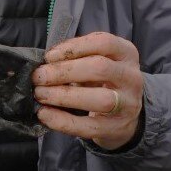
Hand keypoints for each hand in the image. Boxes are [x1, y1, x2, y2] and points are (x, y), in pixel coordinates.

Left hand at [32, 32, 143, 150]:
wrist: (124, 115)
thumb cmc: (102, 81)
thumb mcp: (97, 62)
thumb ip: (76, 59)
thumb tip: (43, 64)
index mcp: (127, 53)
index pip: (104, 43)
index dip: (74, 47)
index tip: (49, 56)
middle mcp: (132, 77)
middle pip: (100, 68)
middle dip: (63, 72)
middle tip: (38, 77)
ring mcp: (128, 105)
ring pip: (99, 99)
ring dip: (64, 96)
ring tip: (40, 94)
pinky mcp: (116, 128)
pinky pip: (89, 127)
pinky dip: (63, 121)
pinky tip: (45, 114)